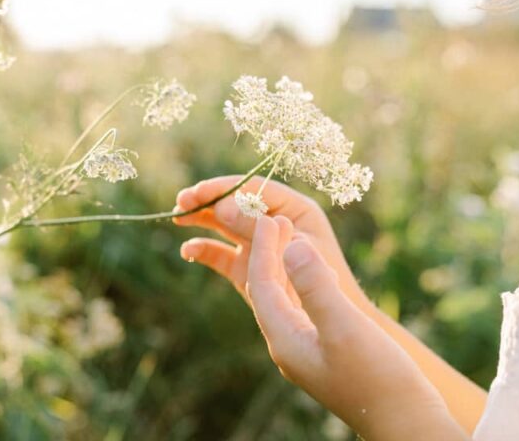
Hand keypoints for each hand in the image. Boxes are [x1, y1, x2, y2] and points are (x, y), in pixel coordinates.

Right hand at [173, 176, 370, 312]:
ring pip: (224, 226)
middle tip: (181, 201)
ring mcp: (260, 248)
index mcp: (295, 211)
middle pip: (235, 204)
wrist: (341, 330)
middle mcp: (275, 224)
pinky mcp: (249, 271)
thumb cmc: (330, 286)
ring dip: (201, 220)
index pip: (255, 190)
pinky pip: (222, 255)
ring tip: (177, 218)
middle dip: (207, 202)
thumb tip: (220, 207)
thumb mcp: (293, 251)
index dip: (225, 189)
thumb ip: (259, 229)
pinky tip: (188, 251)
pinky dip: (204, 251)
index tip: (199, 193)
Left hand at [174, 182, 465, 438]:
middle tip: (275, 217)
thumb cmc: (379, 379)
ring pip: (282, 299)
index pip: (262, 283)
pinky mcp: (325, 352)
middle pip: (265, 290)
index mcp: (284, 340)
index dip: (264, 246)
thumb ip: (316, 286)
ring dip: (282, 266)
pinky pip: (301, 308)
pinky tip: (316, 272)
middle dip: (266, 253)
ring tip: (291, 235)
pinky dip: (302, 283)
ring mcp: (305, 350)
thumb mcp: (345, 328)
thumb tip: (290, 246)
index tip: (272, 214)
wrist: (406, 423)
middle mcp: (287, 345)